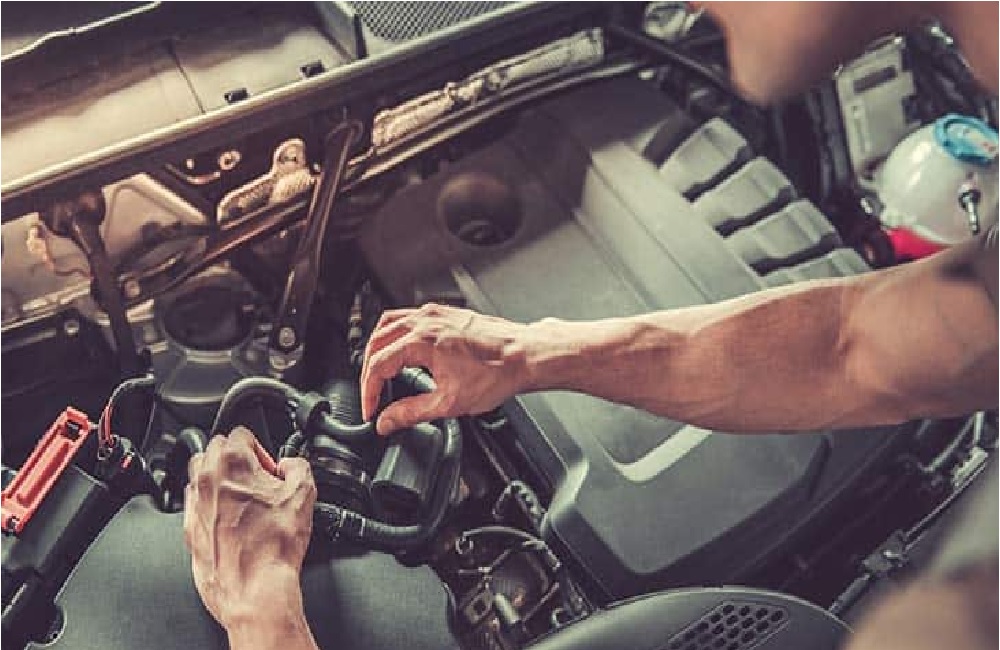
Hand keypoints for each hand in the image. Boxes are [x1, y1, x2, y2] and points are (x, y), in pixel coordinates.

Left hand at [184, 428, 317, 648]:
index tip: (271, 470)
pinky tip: (231, 519)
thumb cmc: (274, 547)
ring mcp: (194, 503)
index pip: (242, 433)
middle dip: (238, 459)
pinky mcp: (189, 527)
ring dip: (220, 477)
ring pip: (201, 473)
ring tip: (242, 498)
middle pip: (216, 448)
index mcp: (233, 462)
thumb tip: (290, 465)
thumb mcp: (304, 494)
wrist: (254, 589)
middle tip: (258, 481)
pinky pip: (195, 502)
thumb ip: (298, 466)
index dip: (263, 450)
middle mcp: (207, 478)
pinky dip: (210, 503)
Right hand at [360, 303, 534, 434]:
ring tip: (378, 371)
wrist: (525, 356)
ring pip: (389, 324)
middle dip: (368, 370)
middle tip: (371, 394)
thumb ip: (411, 413)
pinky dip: (396, 334)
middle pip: (377, 341)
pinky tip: (402, 349)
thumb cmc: (497, 373)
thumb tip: (387, 421)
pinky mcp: (445, 313)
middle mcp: (425, 321)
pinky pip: (408, 317)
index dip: (369, 391)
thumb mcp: (449, 403)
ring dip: (378, 348)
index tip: (371, 409)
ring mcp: (435, 314)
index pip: (378, 365)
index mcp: (422, 341)